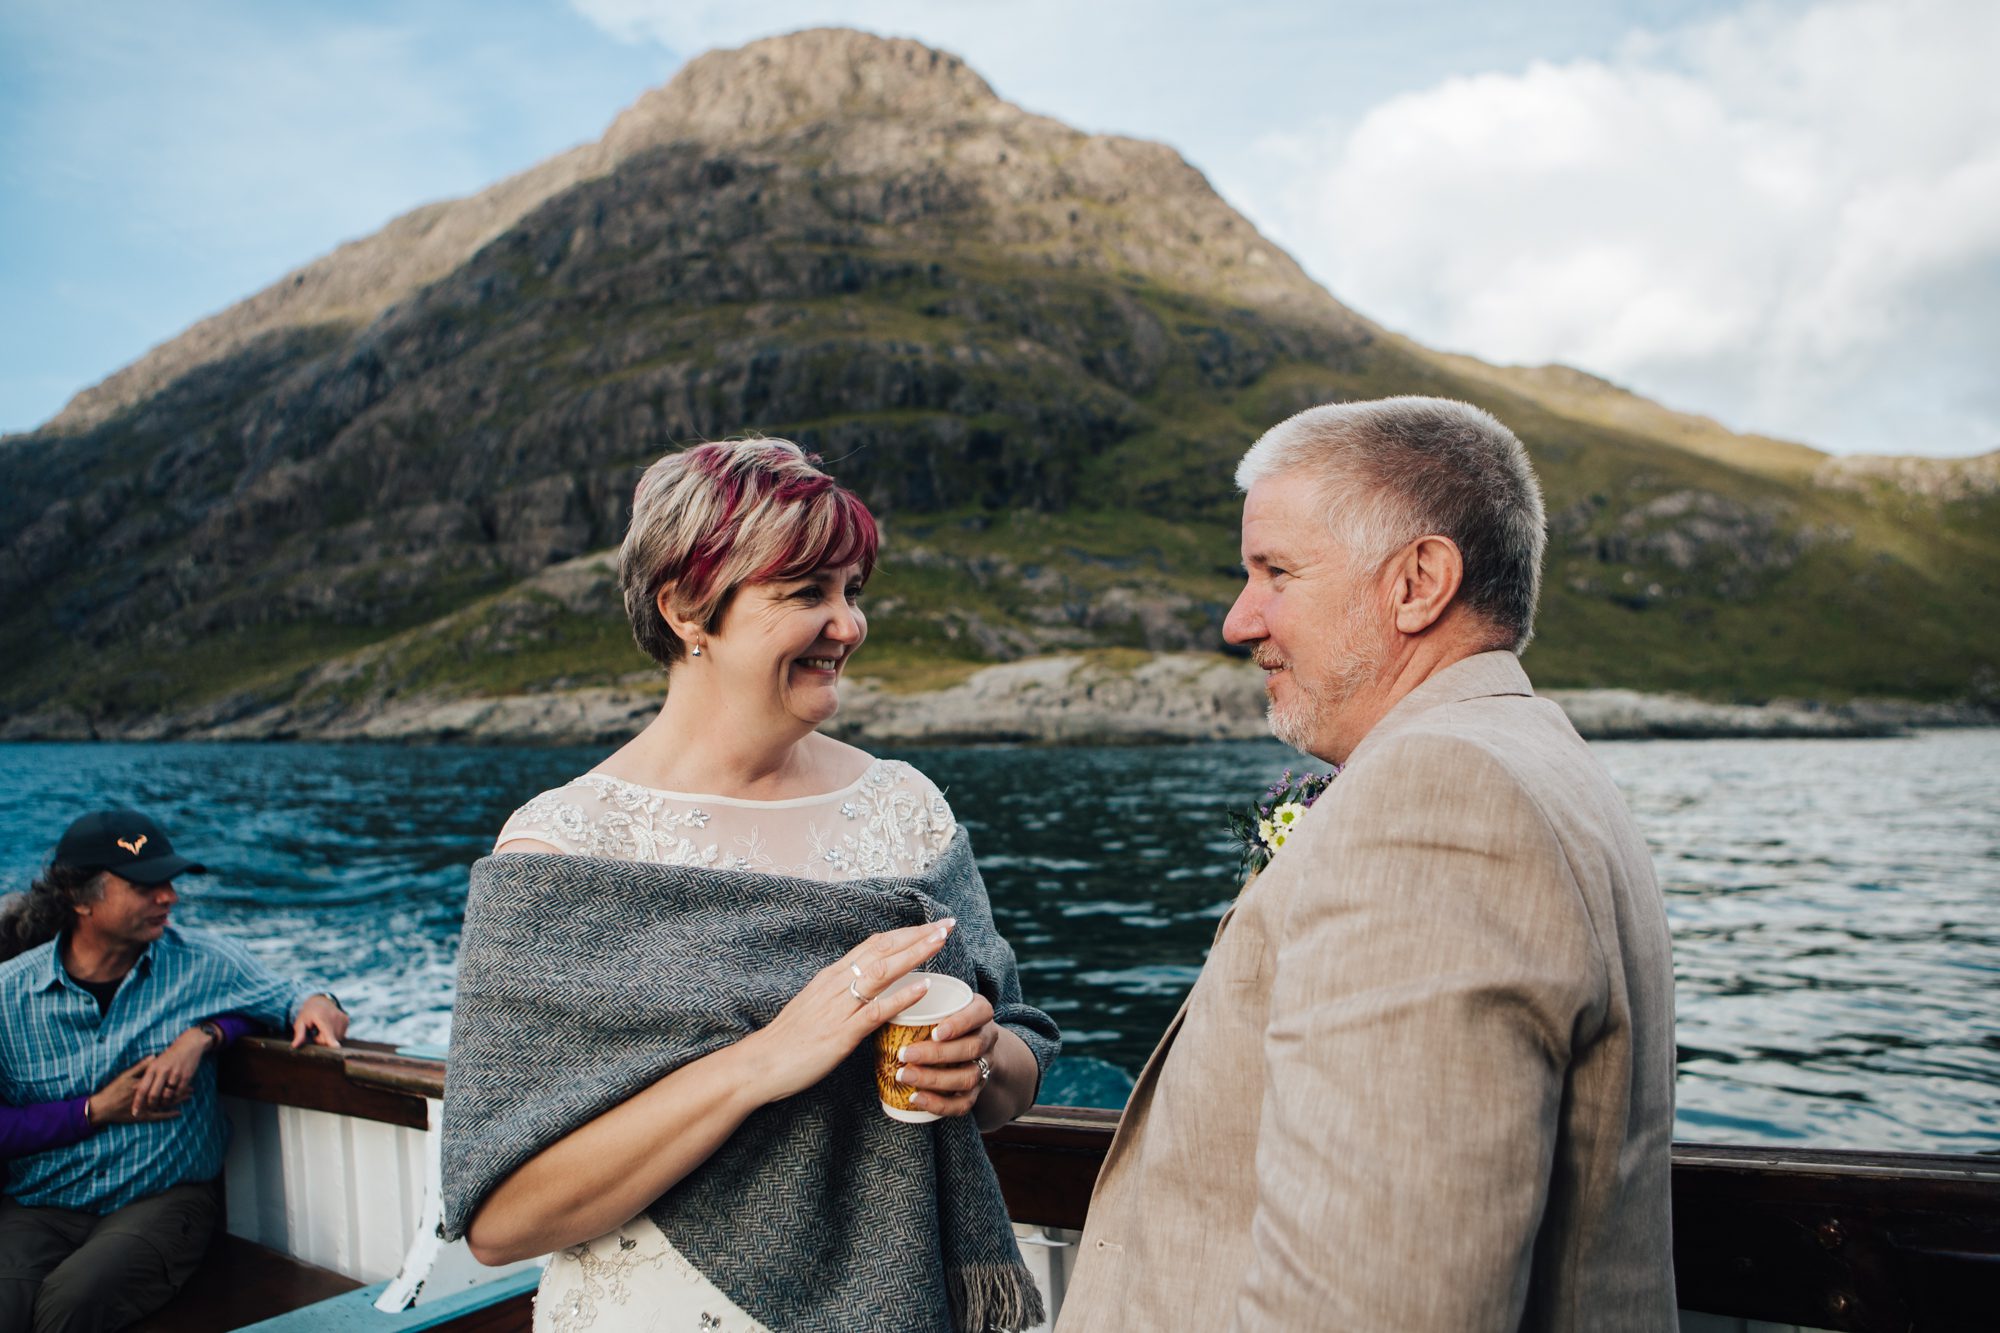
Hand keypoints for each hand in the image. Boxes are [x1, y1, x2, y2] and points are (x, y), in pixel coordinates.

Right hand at [89, 1057, 182, 1125]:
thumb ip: (140, 1067)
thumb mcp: (125, 1075)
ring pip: (165, 1104)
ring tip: (189, 1096)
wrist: (101, 1108)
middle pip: (166, 1092)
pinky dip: (168, 1115)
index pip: (162, 1080)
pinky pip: (157, 1117)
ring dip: (177, 1100)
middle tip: (192, 1087)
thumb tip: (154, 1056)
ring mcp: (144, 1107)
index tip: (185, 1074)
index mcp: (142, 1084)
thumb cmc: (112, 1090)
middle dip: (180, 1090)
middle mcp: (145, 1096)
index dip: (174, 1078)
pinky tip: (178, 1113)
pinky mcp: (141, 1117)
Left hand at [133, 1027, 212, 1114]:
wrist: (188, 1045)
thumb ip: (145, 1075)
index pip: (142, 1089)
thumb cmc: (168, 1057)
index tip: (134, 1112)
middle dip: (151, 1105)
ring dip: (164, 1102)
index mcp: (152, 1068)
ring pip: (167, 1095)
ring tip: (163, 1103)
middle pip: (153, 1094)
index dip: (137, 1102)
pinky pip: (179, 1092)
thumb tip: (134, 1090)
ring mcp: (175, 1074)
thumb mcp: (154, 1063)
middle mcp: (162, 1071)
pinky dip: (176, 1097)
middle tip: (151, 1108)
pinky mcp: (186, 1076)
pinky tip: (174, 1097)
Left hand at [292, 994, 348, 1048]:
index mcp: (321, 1016)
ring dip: (329, 1037)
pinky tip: (329, 1026)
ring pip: (336, 1038)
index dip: (331, 1040)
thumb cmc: (308, 1013)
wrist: (320, 1000)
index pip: (327, 1031)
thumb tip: (294, 1045)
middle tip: (316, 1031)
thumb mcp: (300, 1022)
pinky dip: (335, 1033)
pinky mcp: (346, 1020)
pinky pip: (341, 1034)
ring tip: (323, 1028)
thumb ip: (299, 1034)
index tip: (337, 1047)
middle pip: (329, 1039)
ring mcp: (342, 1018)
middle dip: (322, 1039)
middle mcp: (334, 1016)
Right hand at [736, 919, 955, 1104]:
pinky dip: (901, 996)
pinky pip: (876, 1010)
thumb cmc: (789, 1039)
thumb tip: (867, 986)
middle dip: (917, 936)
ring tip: (940, 942)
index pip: (875, 944)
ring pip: (883, 972)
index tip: (931, 925)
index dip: (905, 933)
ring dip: (914, 954)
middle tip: (948, 925)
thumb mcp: (816, 1005)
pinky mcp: (841, 1033)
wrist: (760, 1063)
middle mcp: (837, 983)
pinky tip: (923, 987)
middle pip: (883, 949)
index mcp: (832, 976)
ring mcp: (839, 1007)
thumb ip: (841, 993)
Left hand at [895, 994, 999, 1118]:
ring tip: (903, 1076)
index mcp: (981, 1013)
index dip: (960, 1024)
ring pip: (967, 1077)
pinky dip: (939, 1104)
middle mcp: (987, 1039)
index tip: (935, 1031)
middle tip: (904, 1055)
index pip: (979, 1014)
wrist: (972, 1044)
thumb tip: (881, 993)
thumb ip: (921, 996)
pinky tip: (915, 1098)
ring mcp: (983, 1067)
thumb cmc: (946, 1016)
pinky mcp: (976, 1091)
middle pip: (971, 1048)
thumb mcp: (943, 999)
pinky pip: (963, 1104)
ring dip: (934, 1079)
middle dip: (937, 1054)